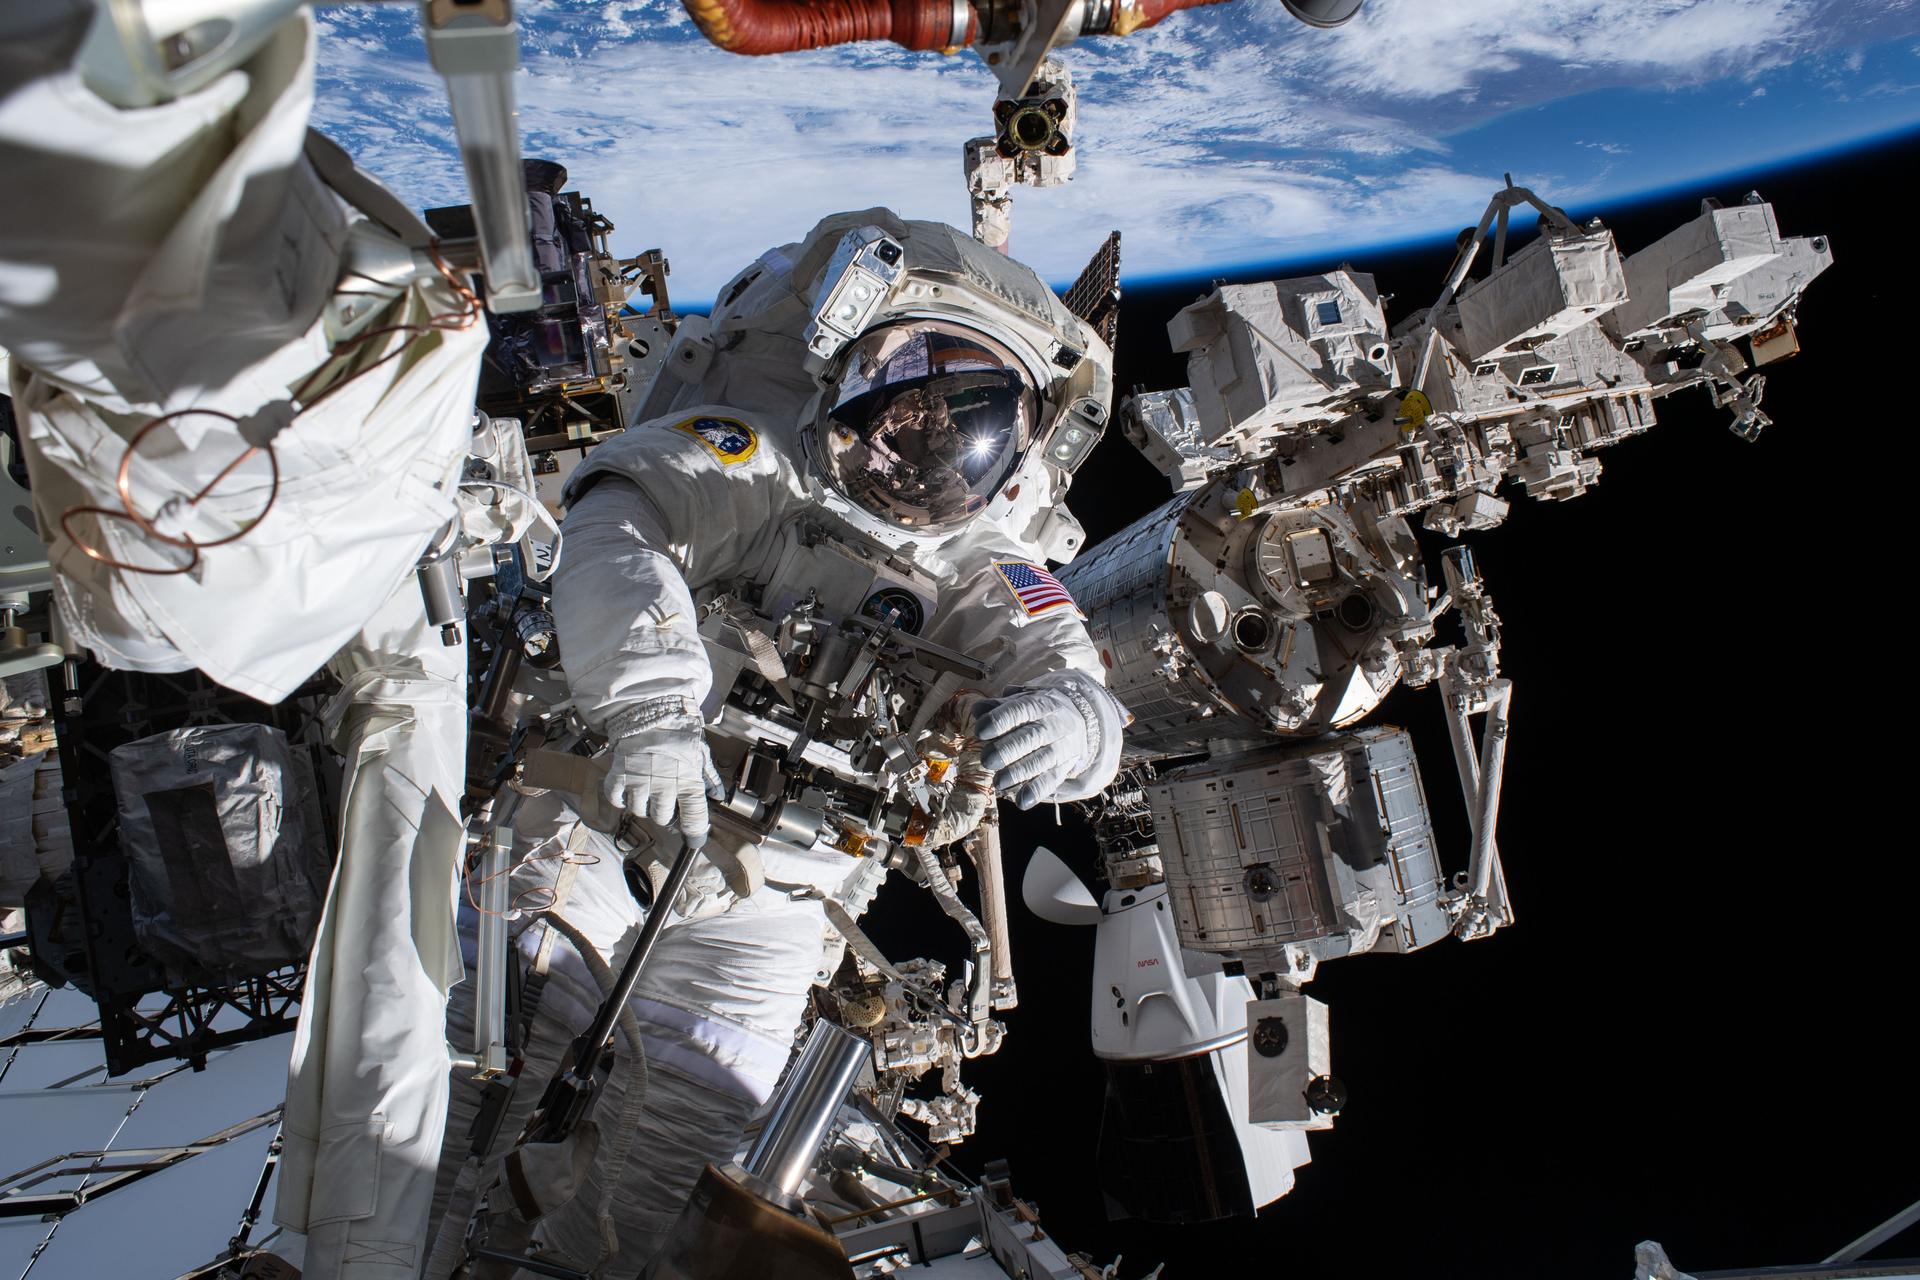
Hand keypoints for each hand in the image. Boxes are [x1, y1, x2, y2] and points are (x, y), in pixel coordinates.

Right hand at [603, 724, 721, 845]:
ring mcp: (639, 782)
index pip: (694, 817)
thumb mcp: (700, 751)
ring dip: (644, 805)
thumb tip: (717, 795)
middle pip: (663, 818)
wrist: (649, 710)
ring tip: (647, 789)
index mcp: (687, 780)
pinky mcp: (619, 776)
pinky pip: (617, 800)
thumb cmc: (678, 730)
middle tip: (665, 800)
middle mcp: (664, 786)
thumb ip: (708, 776)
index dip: (696, 832)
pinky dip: (622, 798)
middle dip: (666, 813)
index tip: (695, 840)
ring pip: (640, 811)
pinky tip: (628, 787)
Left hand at [974, 686, 1095, 809]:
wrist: (1077, 719)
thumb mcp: (1021, 701)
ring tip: (998, 783)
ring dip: (1018, 773)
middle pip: (1032, 737)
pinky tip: (1021, 802)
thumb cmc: (1036, 712)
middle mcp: (1055, 725)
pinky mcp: (1065, 768)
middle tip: (986, 760)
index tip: (980, 731)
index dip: (1000, 720)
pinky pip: (1052, 781)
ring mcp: (1063, 747)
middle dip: (1007, 750)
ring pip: (1042, 760)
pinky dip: (1036, 792)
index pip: (1022, 710)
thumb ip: (998, 706)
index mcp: (1043, 704)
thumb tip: (978, 710)